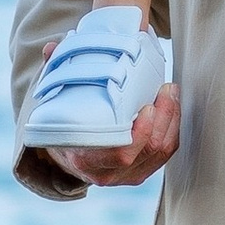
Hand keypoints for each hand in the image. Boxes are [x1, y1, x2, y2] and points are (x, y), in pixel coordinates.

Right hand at [61, 84, 180, 188]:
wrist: (68, 154)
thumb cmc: (64, 125)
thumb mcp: (54, 104)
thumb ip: (54, 75)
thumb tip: (52, 48)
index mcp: (85, 159)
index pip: (121, 154)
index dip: (140, 133)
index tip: (148, 106)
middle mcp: (108, 173)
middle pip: (148, 150)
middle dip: (164, 117)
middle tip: (166, 89)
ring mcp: (126, 176)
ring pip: (160, 152)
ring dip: (171, 120)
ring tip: (171, 92)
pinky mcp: (141, 171)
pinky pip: (165, 154)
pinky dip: (172, 129)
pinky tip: (172, 107)